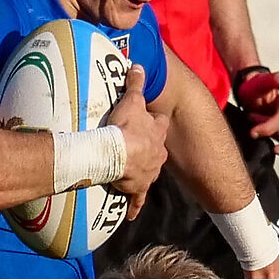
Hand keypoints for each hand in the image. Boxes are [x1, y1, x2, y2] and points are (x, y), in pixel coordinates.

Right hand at [103, 71, 166, 200]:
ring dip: (140, 171)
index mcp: (157, 133)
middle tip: (134, 146)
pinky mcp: (137, 188)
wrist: (117, 154)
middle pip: (156, 149)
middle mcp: (157, 154)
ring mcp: (149, 172)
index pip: (160, 124)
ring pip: (148, 172)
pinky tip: (131, 214)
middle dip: (148, 148)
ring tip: (129, 171)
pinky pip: (136, 199)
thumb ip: (136, 83)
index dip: (154, 121)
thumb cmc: (125, 126)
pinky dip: (133, 205)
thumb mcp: (132, 100)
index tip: (146, 120)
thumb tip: (139, 64)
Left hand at [238, 69, 278, 158]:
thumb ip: (274, 80)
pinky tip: (276, 149)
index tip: (253, 131)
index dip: (267, 127)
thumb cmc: (256, 88)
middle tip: (253, 116)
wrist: (253, 93)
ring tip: (259, 121)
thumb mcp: (261, 80)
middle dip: (265, 127)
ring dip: (270, 134)